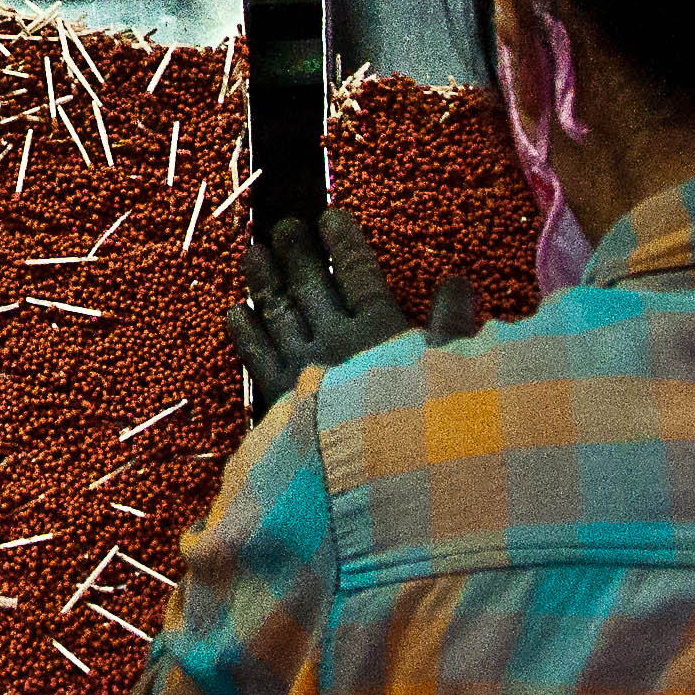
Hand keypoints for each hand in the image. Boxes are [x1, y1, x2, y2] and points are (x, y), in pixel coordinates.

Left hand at [227, 208, 481, 413]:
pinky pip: (256, 355)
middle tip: (284, 226)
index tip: (330, 217)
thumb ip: (453, 326)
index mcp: (380, 330)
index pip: (359, 274)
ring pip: (278, 311)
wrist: (379, 477)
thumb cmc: (426, 427)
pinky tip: (236, 311)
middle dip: (298, 253)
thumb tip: (458, 280)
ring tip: (252, 251)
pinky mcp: (279, 397)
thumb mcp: (452, 373)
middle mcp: (337, 340)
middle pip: (312, 285)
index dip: (345, 243)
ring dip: (264, 281)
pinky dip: (245, 331)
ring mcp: (303, 366)